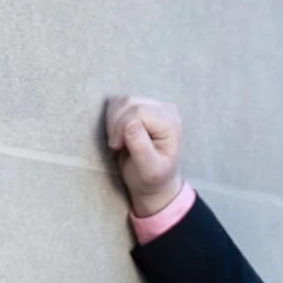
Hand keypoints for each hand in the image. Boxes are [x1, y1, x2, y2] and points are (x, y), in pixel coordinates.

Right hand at [103, 94, 183, 215]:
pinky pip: (117, 102)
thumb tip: (130, 124)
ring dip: (112, 121)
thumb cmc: (152, 179)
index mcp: (170, 123)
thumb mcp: (148, 170)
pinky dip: (111, 118)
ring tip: (118, 142)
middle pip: (128, 102)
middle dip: (116, 124)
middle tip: (116, 146)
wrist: (154, 182)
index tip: (116, 147)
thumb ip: (141, 148)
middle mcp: (164, 108)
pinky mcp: (139, 104)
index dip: (122, 127)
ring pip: (121, 100)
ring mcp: (152, 104)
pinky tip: (118, 134)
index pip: (139, 111)